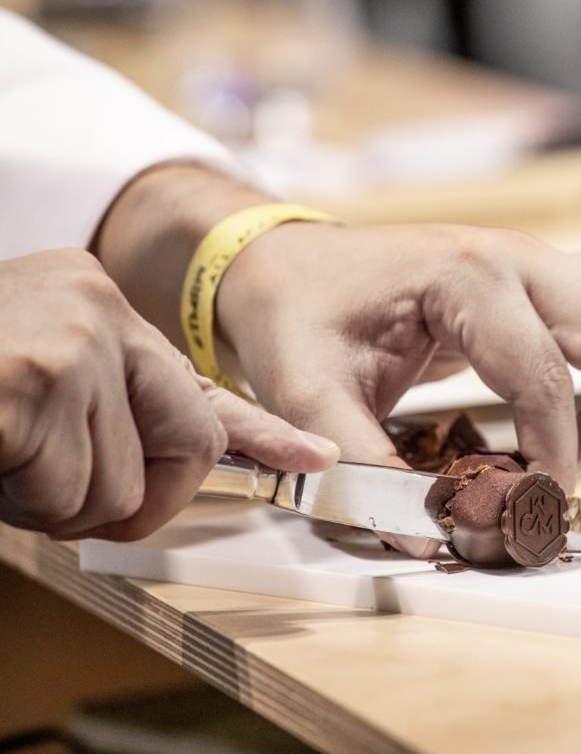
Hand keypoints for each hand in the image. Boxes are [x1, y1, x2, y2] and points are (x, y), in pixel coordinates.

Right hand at [0, 250, 339, 540]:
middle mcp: (100, 312)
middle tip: (49, 487)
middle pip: (189, 447)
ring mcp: (74, 342)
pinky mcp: (34, 379)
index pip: (202, 385)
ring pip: (124, 490)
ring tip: (7, 458)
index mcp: (101, 307)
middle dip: (132, 498)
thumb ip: (104, 408)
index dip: (267, 433)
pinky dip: (22, 503)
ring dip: (57, 505)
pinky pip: (67, 495)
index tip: (316, 455)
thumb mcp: (34, 375)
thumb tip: (148, 479)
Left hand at [216, 223, 580, 490]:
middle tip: (568, 467)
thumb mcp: (305, 391)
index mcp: (466, 278)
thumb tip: (424, 534)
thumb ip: (360, 464)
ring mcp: (543, 259)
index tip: (533, 504)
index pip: (546, 378)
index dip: (554, 456)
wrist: (289, 259)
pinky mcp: (551, 272)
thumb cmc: (298, 313)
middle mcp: (521, 258)